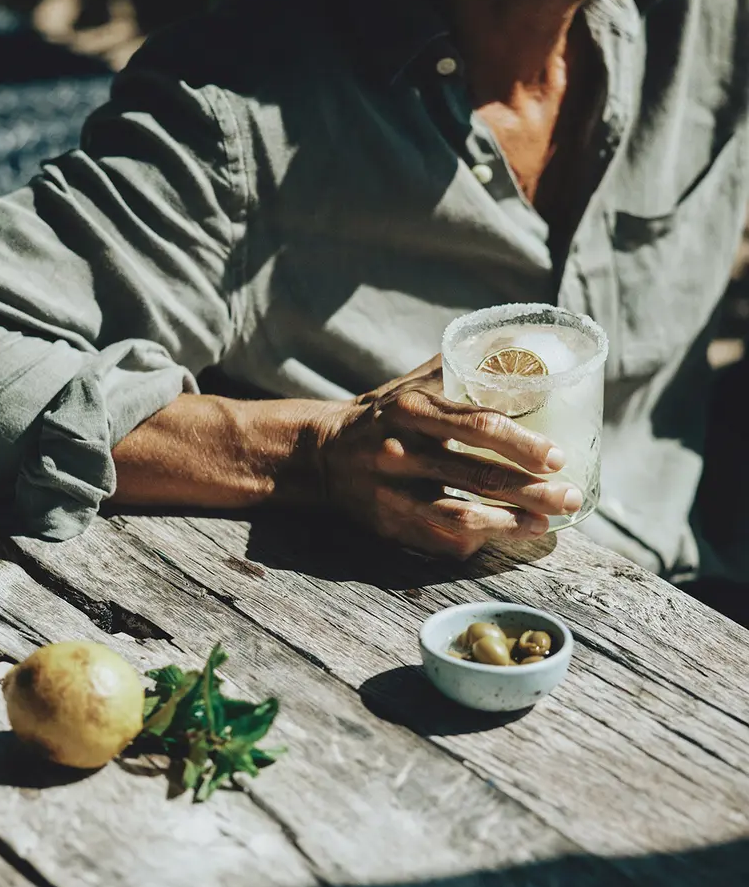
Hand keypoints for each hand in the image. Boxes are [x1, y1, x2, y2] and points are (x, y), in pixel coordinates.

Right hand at [318, 356, 581, 558]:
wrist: (319, 453)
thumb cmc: (382, 415)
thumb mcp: (411, 386)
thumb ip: (458, 370)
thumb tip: (515, 346)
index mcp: (412, 410)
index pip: (477, 426)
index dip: (522, 444)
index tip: (557, 457)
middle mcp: (400, 451)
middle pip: (477, 476)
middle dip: (531, 490)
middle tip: (568, 495)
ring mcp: (392, 493)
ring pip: (460, 516)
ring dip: (509, 523)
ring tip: (544, 523)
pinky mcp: (388, 524)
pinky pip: (438, 541)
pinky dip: (476, 541)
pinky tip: (503, 537)